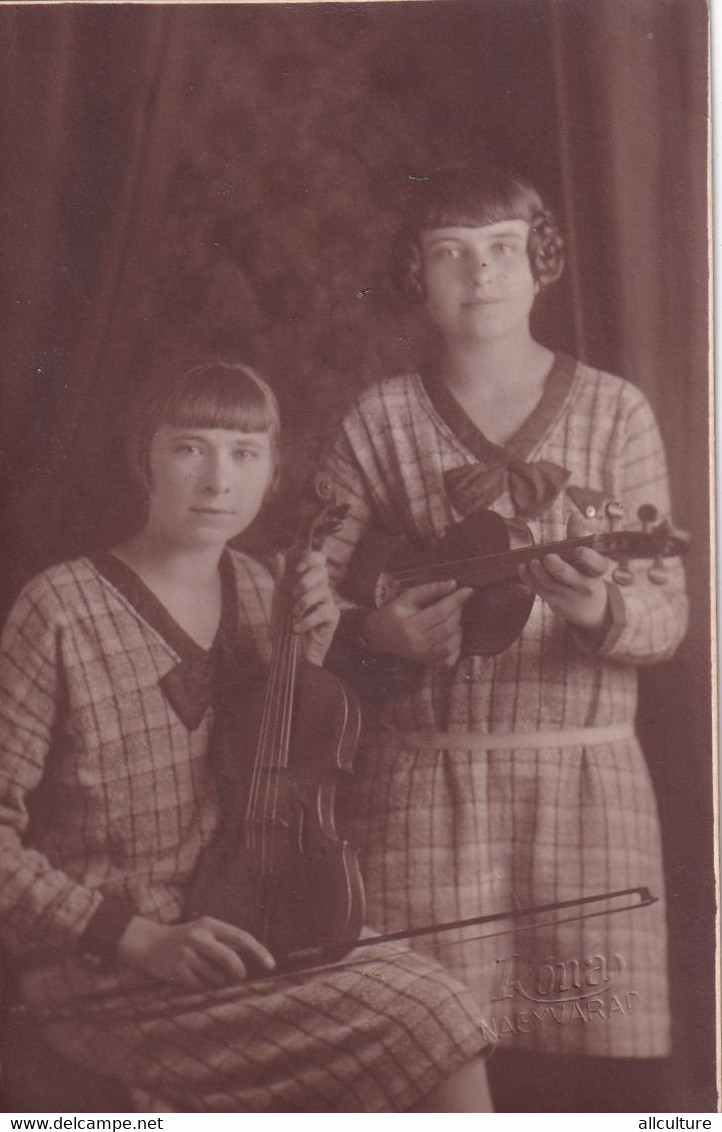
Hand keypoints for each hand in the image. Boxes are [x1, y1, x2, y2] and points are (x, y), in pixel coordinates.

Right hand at [117, 915, 275, 990]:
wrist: (149, 943)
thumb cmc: (186, 939)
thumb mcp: (205, 931)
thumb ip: (227, 941)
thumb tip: (256, 955)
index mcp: (209, 924)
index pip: (241, 937)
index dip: (258, 951)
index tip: (271, 965)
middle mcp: (198, 937)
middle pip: (230, 960)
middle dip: (238, 972)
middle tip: (238, 976)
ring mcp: (186, 954)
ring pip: (216, 977)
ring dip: (217, 981)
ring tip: (206, 972)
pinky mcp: (177, 970)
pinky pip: (202, 986)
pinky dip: (204, 987)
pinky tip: (195, 978)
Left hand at [290, 549, 339, 665]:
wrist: (290, 655)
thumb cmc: (285, 627)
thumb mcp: (279, 601)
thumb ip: (281, 578)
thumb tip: (279, 554)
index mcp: (308, 581)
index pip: (318, 559)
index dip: (311, 557)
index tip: (298, 567)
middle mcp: (320, 589)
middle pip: (321, 571)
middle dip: (304, 581)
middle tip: (293, 594)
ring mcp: (328, 602)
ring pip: (321, 590)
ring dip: (302, 603)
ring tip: (293, 616)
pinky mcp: (332, 618)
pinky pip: (323, 611)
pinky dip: (306, 620)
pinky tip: (297, 628)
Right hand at [362, 580, 473, 666]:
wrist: (377, 637)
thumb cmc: (392, 614)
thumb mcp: (406, 597)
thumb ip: (429, 590)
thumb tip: (453, 584)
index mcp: (409, 625)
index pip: (439, 612)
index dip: (456, 600)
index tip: (468, 590)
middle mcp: (417, 644)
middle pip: (447, 627)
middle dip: (457, 612)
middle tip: (457, 602)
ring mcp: (423, 656)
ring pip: (451, 643)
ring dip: (458, 628)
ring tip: (452, 618)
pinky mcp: (427, 663)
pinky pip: (449, 658)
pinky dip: (456, 645)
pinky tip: (451, 635)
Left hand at [518, 512, 610, 629]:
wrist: (588, 608)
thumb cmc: (585, 574)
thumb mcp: (587, 557)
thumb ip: (579, 536)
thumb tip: (576, 514)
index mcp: (595, 572)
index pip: (596, 566)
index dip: (589, 559)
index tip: (579, 551)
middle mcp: (583, 585)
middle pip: (569, 577)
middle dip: (558, 567)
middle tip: (548, 557)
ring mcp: (567, 595)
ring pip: (549, 584)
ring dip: (538, 572)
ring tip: (533, 561)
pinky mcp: (553, 601)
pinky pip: (538, 589)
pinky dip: (528, 578)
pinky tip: (522, 567)